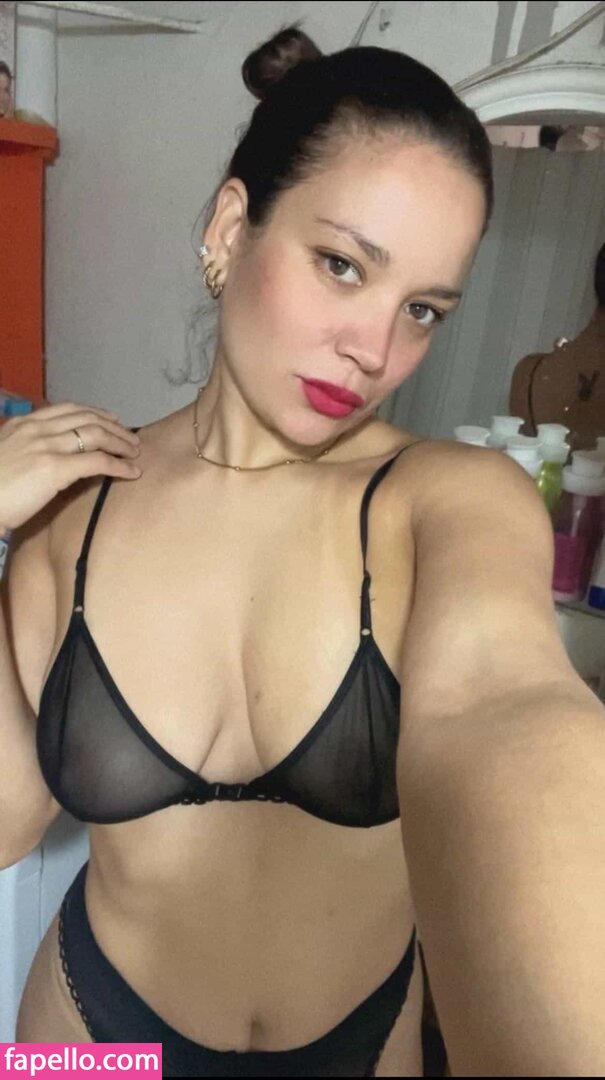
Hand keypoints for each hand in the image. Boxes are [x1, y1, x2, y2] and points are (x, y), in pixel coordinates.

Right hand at [0, 402, 141, 530]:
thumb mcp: (9, 455)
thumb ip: (30, 449)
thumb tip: (55, 456)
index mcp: (24, 423)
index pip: (68, 409)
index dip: (95, 412)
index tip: (111, 419)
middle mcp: (37, 429)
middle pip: (87, 418)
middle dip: (114, 427)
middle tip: (131, 438)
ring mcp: (46, 446)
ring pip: (96, 435)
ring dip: (120, 443)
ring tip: (135, 452)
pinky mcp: (54, 468)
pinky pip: (97, 462)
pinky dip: (119, 466)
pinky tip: (131, 472)